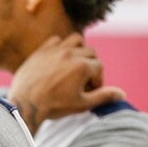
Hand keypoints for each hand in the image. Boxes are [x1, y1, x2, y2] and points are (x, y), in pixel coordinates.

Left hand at [7, 34, 125, 132]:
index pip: (99, 68)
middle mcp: (71, 53)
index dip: (97, 82)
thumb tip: (122, 94)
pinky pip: (57, 40)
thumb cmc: (53, 106)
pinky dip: (62, 47)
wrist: (24, 104)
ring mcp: (56, 50)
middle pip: (91, 53)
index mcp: (83, 66)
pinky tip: (59, 62)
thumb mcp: (82, 104)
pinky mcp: (42, 50)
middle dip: (91, 66)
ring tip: (75, 66)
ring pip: (76, 40)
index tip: (90, 92)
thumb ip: (103, 96)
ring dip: (80, 50)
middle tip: (83, 82)